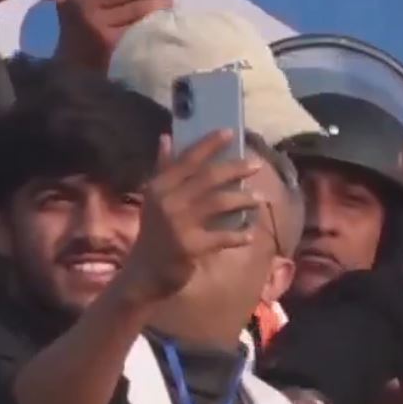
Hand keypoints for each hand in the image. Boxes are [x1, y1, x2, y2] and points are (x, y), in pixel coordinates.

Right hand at [55, 0, 174, 69]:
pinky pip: (137, 29)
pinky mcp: (110, 43)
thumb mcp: (77, 2)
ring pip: (135, 10)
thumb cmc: (77, 28)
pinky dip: (152, 24)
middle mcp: (85, 6)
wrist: (69, 66)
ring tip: (170, 1)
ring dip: (157, 3)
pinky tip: (163, 22)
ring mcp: (98, 26)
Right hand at [117, 131, 263, 303]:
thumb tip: (166, 137)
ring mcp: (179, 224)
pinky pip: (222, 236)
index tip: (231, 132)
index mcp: (159, 187)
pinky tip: (249, 233)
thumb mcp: (154, 198)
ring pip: (219, 203)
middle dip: (235, 169)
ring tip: (258, 199)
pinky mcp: (191, 246)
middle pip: (207, 178)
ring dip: (242, 199)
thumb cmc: (153, 232)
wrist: (144, 272)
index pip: (187, 159)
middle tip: (256, 165)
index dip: (209, 144)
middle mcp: (168, 201)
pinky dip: (238, 235)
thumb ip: (163, 168)